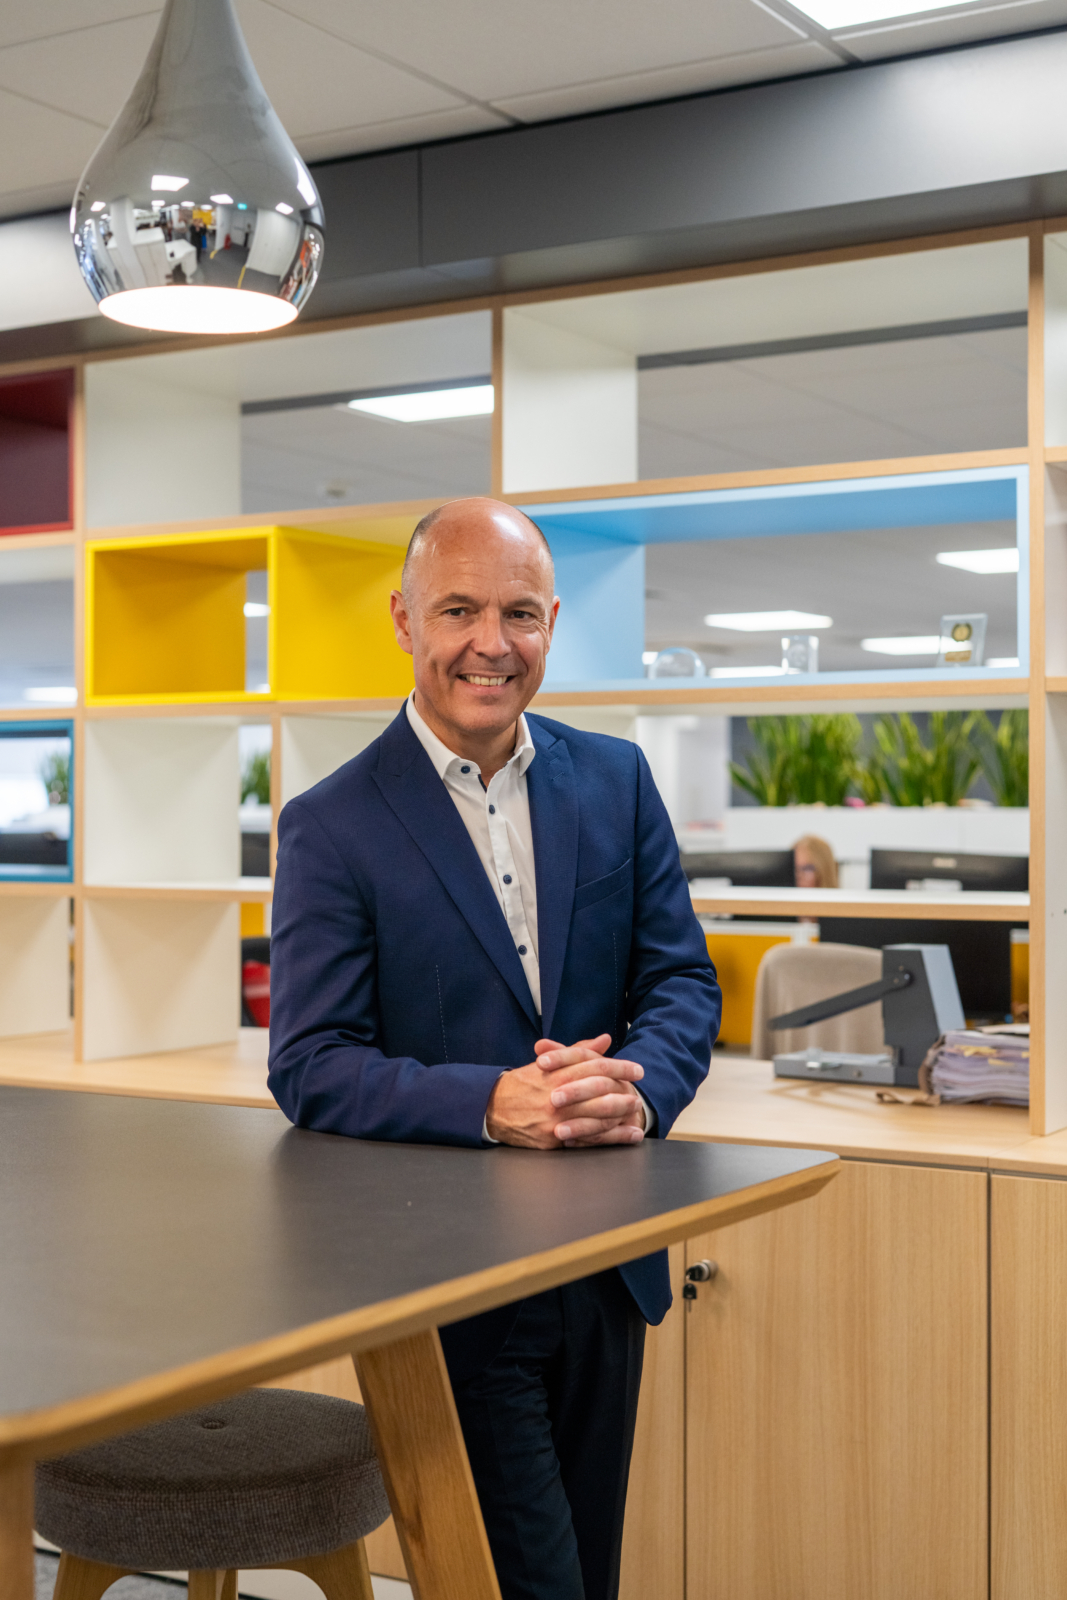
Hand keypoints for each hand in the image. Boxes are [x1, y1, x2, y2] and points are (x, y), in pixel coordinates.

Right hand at [485, 1033, 645, 1149]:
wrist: (491, 1108)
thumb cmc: (523, 1083)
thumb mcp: (548, 1063)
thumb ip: (578, 1051)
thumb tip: (604, 1039)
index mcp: (557, 1073)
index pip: (595, 1066)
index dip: (620, 1067)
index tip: (637, 1069)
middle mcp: (557, 1095)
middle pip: (599, 1092)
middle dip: (624, 1093)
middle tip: (639, 1094)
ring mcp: (555, 1119)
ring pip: (596, 1117)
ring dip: (620, 1115)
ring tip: (636, 1113)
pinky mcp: (552, 1139)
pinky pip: (587, 1139)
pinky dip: (611, 1138)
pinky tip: (627, 1136)